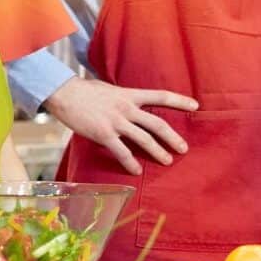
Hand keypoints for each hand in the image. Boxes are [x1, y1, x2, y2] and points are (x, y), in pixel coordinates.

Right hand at [45, 77, 197, 175]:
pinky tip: (137, 171)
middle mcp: (127, 108)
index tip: (196, 105)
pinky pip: (121, 151)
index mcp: (130, 95)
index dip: (180, 101)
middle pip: (158, 123)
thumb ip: (124, 98)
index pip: (161, 96)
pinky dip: (130, 162)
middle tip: (184, 148)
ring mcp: (116, 121)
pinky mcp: (104, 134)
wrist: (64, 93)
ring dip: (158, 152)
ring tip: (168, 161)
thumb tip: (132, 104)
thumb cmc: (85, 91)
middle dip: (173, 137)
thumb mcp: (111, 89)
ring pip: (144, 139)